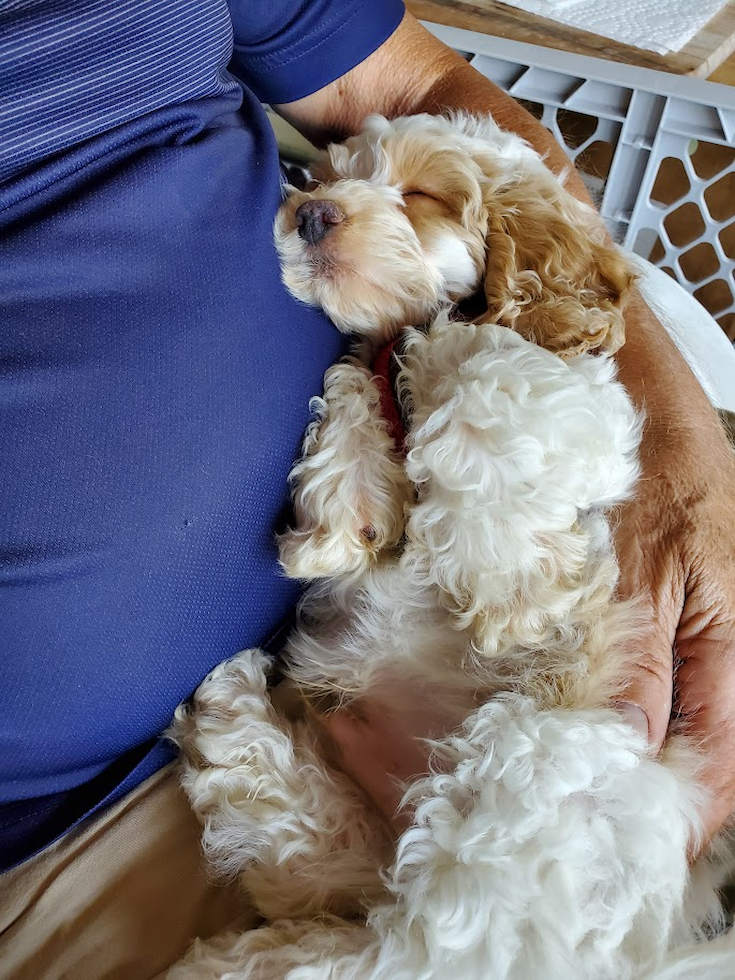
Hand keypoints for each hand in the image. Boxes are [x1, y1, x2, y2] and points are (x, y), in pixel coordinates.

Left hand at [613, 406, 734, 847]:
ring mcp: (718, 643)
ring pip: (696, 730)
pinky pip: (680, 694)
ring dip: (648, 764)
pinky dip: (641, 722)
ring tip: (590, 790)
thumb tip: (626, 745)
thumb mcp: (636, 572)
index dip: (678, 813)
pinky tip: (602, 733)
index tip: (625, 847)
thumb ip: (636, 662)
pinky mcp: (693, 628)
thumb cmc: (649, 478)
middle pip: (712, 755)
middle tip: (595, 827)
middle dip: (658, 796)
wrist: (652, 417)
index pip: (721, 761)